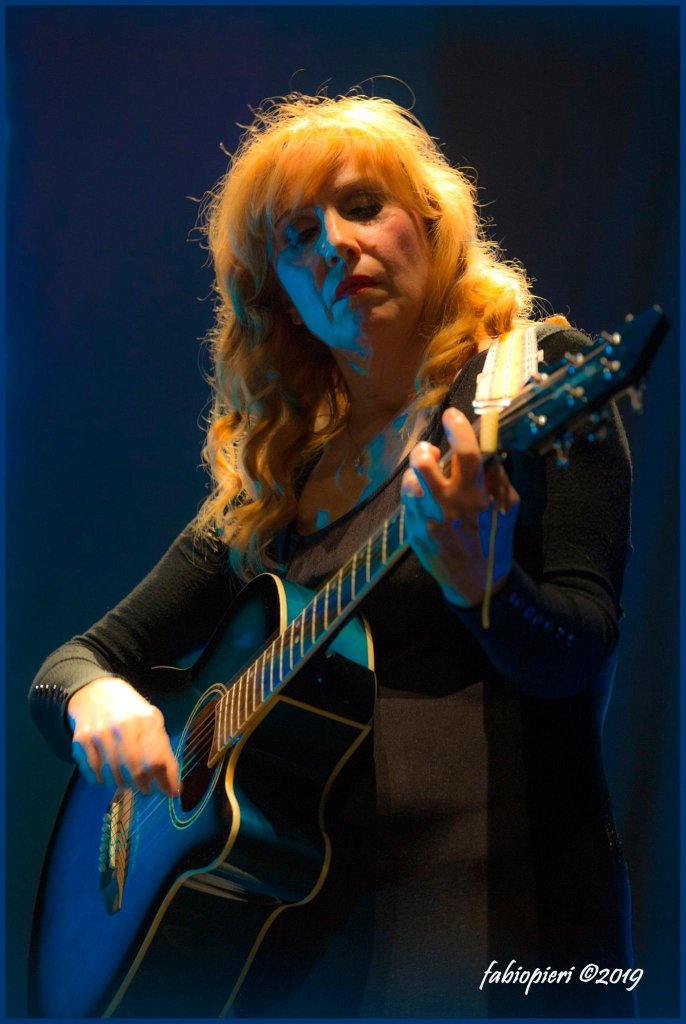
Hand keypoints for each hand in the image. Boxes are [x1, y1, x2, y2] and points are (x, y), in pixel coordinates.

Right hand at [68, 677, 180, 796]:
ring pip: (113, 777)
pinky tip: (109, 773)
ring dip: (123, 784)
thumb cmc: (130, 713)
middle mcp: (122, 725)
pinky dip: (103, 781)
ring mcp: (100, 733)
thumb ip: (165, 753)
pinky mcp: (81, 741)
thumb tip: (174, 789)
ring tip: (127, 778)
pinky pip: (94, 775)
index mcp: (146, 720)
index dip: (164, 781)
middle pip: (135, 772)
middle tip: (145, 787)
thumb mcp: (153, 723)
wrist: (95, 693)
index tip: (169, 792)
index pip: (157, 760)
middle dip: (143, 786)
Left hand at [401, 407, 519, 606]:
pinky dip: (416, 494)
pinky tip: (426, 499)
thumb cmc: (496, 542)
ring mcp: (426, 520)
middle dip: (424, 450)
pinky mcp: (413, 531)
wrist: (475, 584)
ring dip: (417, 475)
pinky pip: (408, 502)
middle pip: (423, 464)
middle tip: (430, 452)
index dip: (458, 429)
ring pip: (409, 482)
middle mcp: (447, 507)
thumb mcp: (508, 510)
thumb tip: (488, 453)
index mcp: (475, 499)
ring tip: (428, 478)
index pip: (466, 454)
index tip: (453, 415)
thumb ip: (499, 480)